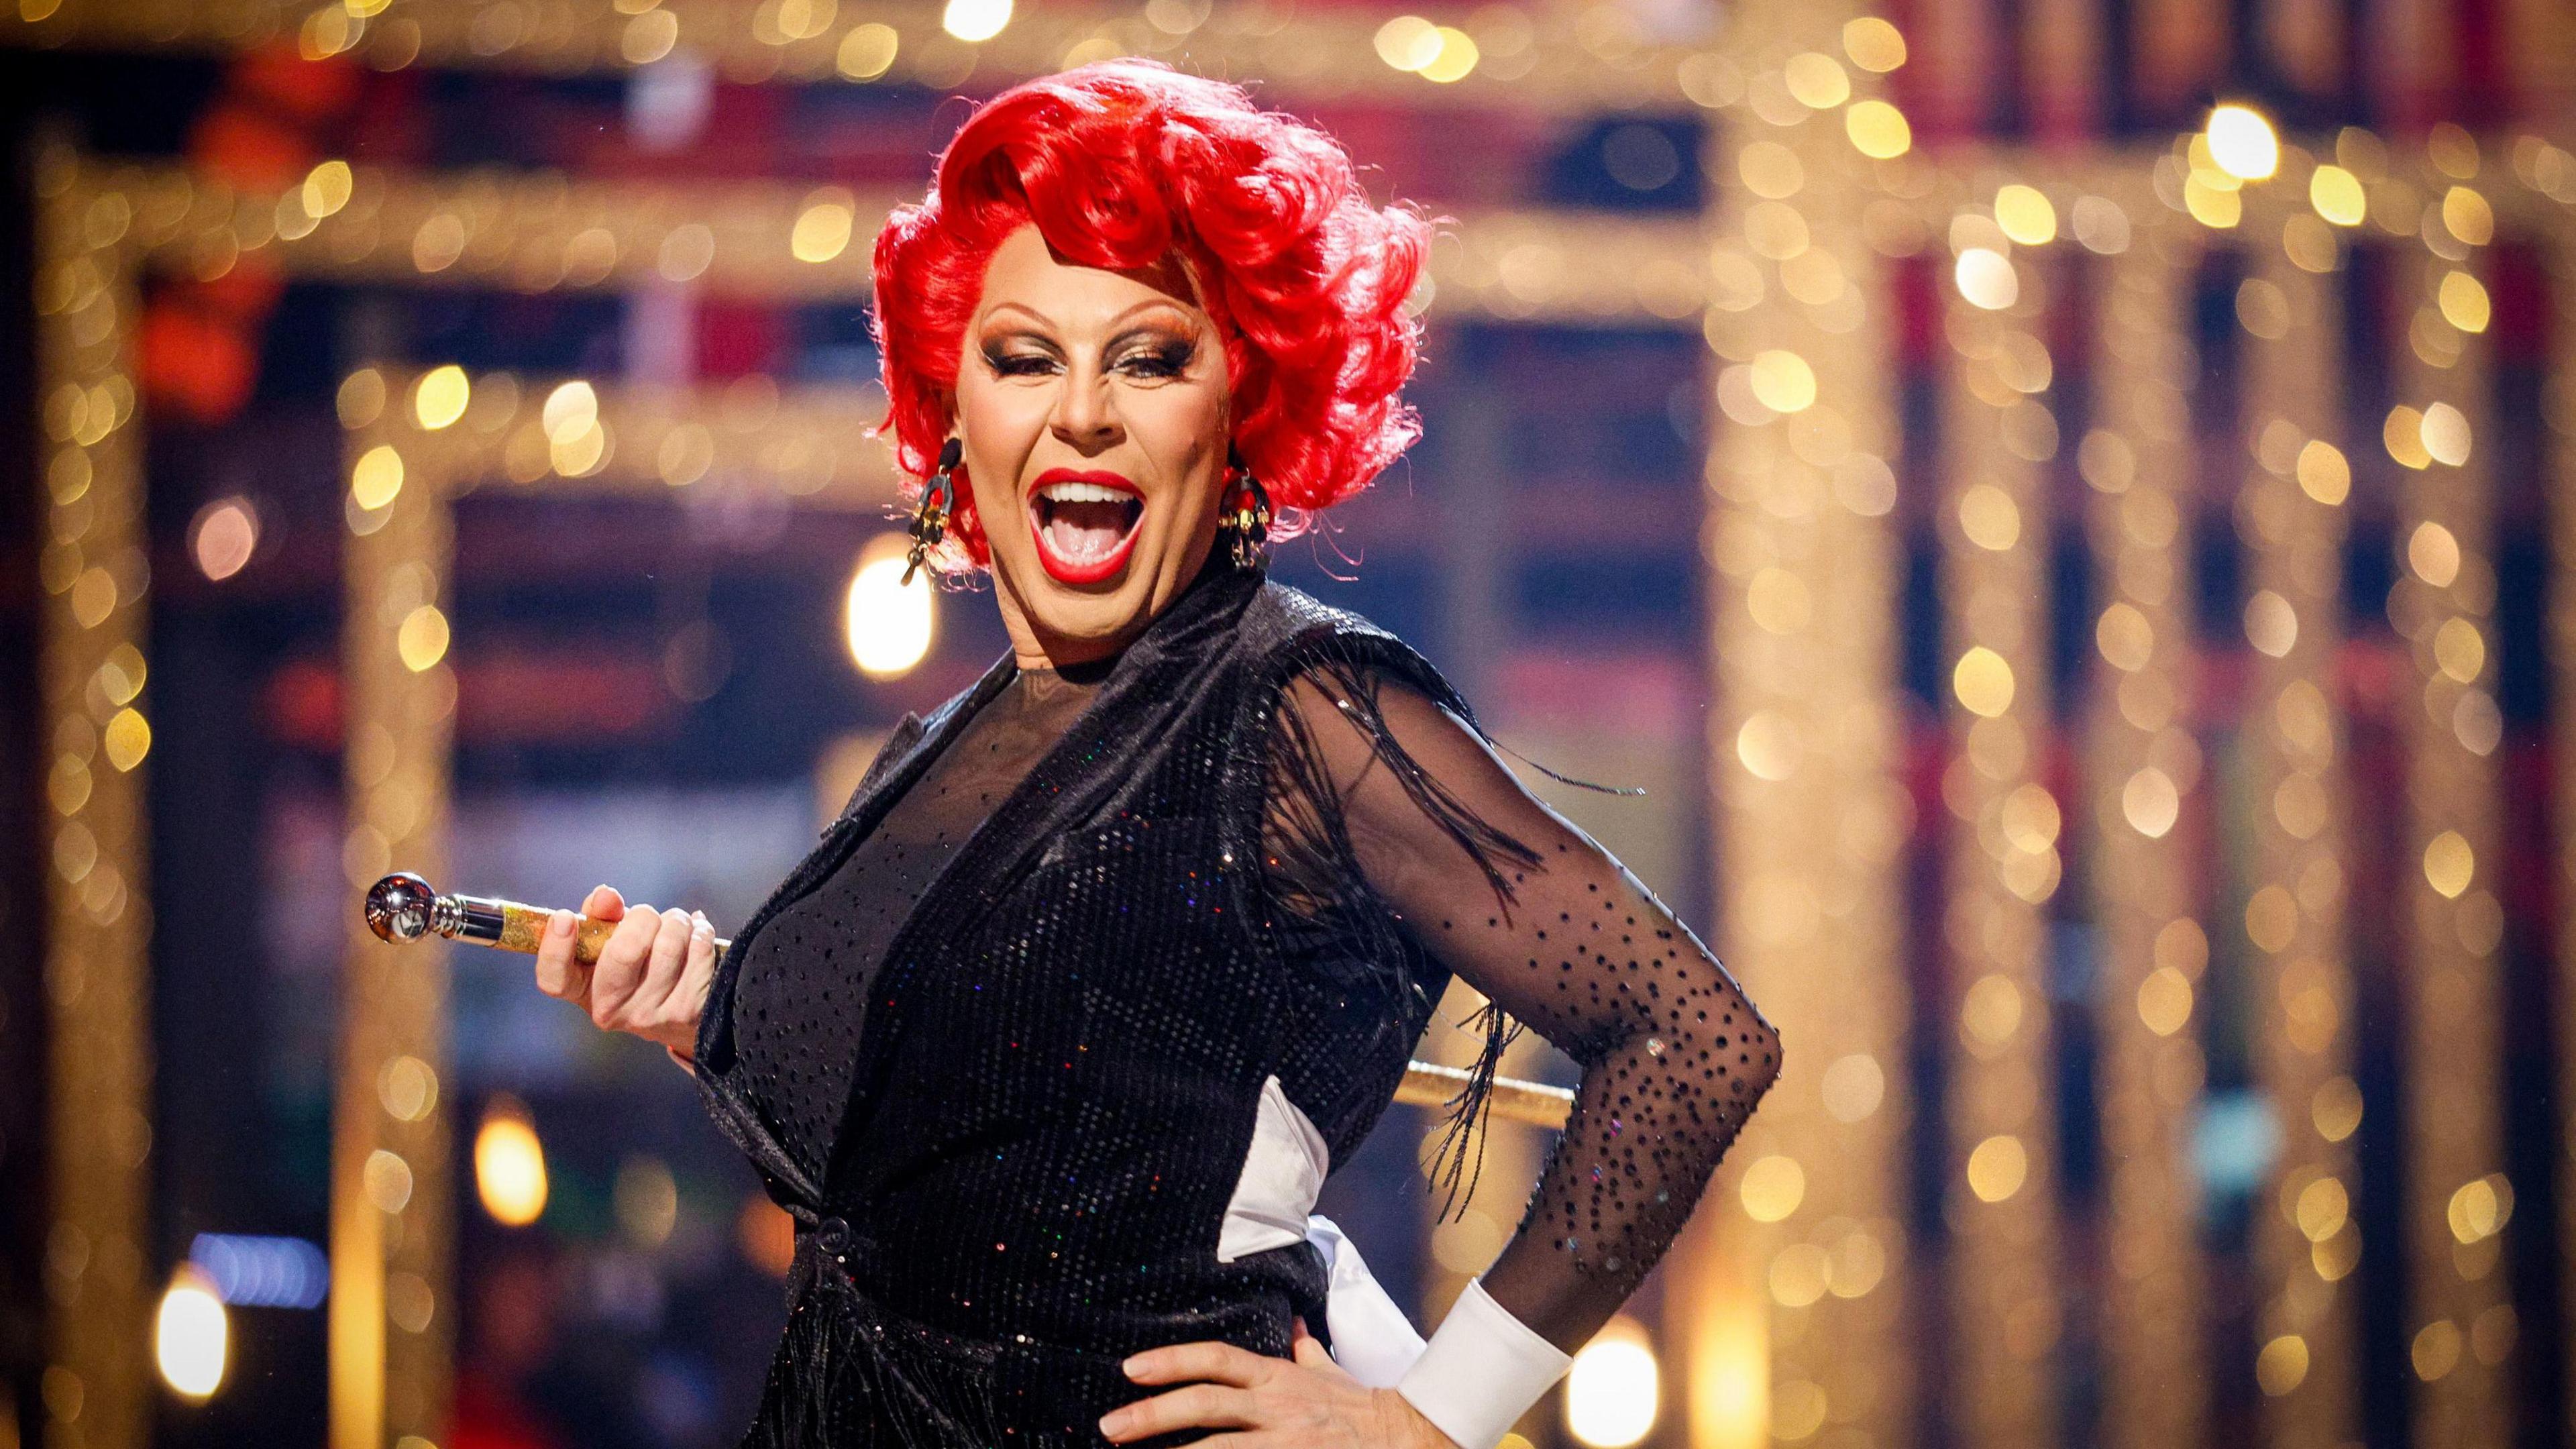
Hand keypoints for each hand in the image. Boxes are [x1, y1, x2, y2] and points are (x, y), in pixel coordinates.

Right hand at [532, 884, 716, 1067]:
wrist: (683, 1014)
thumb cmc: (638, 964)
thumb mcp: (611, 940)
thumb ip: (601, 915)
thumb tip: (606, 897)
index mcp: (582, 990)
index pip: (554, 980)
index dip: (554, 948)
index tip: (565, 917)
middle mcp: (610, 1010)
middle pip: (625, 950)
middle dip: (643, 917)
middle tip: (648, 917)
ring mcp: (650, 1015)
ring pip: (669, 944)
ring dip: (677, 922)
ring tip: (676, 927)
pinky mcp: (688, 1012)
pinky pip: (699, 949)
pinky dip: (701, 932)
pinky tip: (696, 938)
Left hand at [1098, 1316, 1460, 1447]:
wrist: (1405, 1440)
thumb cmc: (1360, 1410)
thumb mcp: (1329, 1374)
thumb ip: (1307, 1351)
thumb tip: (1297, 1323)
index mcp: (1277, 1379)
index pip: (1216, 1360)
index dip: (1170, 1361)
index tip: (1129, 1368)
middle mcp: (1275, 1409)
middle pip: (1204, 1406)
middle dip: (1151, 1415)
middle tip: (1109, 1425)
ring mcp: (1283, 1445)